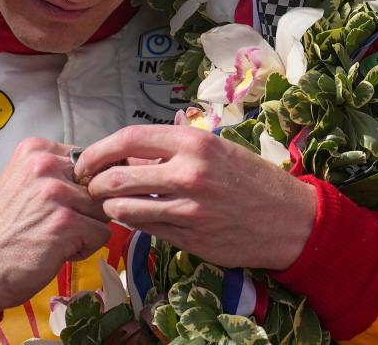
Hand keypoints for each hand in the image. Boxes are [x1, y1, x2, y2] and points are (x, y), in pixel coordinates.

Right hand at [0, 138, 110, 312]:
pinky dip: (85, 248)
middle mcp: (45, 165)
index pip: (88, 161)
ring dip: (86, 229)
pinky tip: (57, 250)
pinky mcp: (66, 223)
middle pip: (97, 185)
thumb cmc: (3, 230)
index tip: (58, 203)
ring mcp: (56, 193)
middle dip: (85, 209)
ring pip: (102, 210)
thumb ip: (55, 173)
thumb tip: (98, 175)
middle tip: (54, 223)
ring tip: (55, 237)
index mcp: (35, 150)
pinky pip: (101, 234)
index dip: (81, 187)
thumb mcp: (22, 183)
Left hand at [74, 125, 316, 270]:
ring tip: (107, 202)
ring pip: (125, 207)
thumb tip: (124, 154)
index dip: (98, 150)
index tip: (86, 159)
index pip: (127, 139)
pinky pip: (145, 229)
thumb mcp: (214, 149)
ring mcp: (189, 209)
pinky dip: (131, 222)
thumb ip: (170, 150)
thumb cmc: (250, 178)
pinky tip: (131, 216)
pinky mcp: (190, 238)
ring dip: (108, 205)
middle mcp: (188, 173)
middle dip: (94, 182)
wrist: (291, 220)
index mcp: (194, 143)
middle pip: (117, 176)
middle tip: (90, 185)